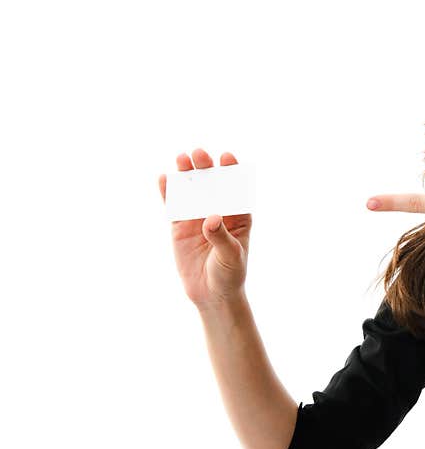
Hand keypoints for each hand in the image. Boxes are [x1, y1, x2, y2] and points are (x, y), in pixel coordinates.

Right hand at [158, 149, 251, 307]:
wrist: (211, 294)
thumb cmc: (229, 274)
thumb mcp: (231, 256)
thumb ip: (221, 237)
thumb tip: (211, 218)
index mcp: (239, 216)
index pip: (236, 189)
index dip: (232, 171)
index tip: (226, 157)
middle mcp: (219, 212)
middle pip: (213, 185)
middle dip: (207, 168)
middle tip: (199, 154)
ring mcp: (198, 217)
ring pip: (192, 191)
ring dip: (187, 174)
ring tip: (182, 158)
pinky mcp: (180, 227)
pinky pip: (174, 206)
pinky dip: (168, 193)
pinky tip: (163, 178)